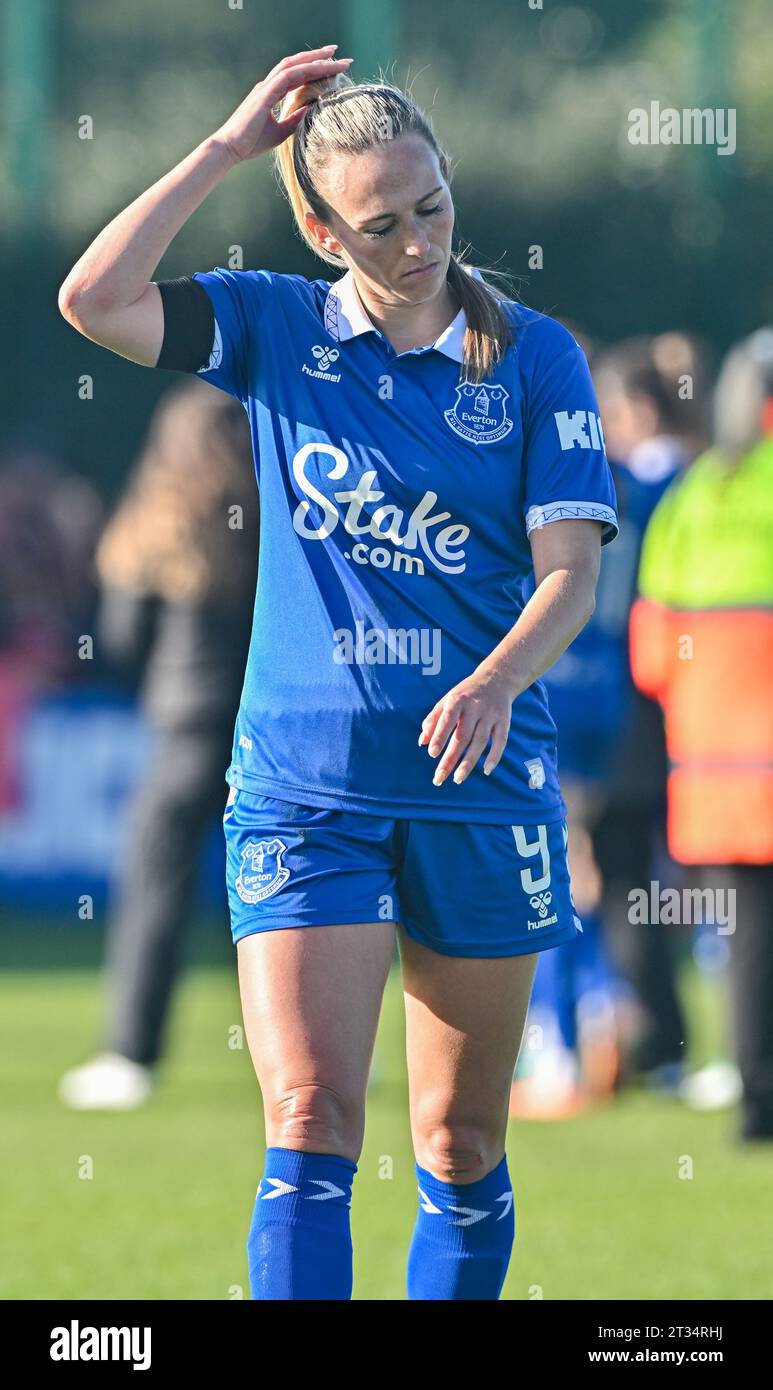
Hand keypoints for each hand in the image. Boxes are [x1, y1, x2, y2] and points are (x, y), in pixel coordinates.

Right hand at [212, 45, 352, 162]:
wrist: (231, 148)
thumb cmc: (252, 143)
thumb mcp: (281, 131)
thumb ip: (295, 118)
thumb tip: (311, 108)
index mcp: (271, 92)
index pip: (296, 75)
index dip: (313, 67)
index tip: (332, 65)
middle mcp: (269, 85)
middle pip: (297, 64)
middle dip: (317, 57)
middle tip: (337, 51)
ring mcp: (266, 87)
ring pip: (294, 66)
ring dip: (315, 59)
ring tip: (334, 55)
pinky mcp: (264, 93)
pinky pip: (287, 76)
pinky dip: (304, 69)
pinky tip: (320, 67)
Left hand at [419, 669, 513, 786]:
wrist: (497, 679)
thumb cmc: (466, 694)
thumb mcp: (447, 700)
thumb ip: (433, 720)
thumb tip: (422, 742)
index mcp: (458, 700)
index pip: (448, 720)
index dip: (440, 737)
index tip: (432, 754)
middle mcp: (475, 707)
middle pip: (463, 736)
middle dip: (451, 758)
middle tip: (439, 778)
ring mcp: (491, 714)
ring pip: (480, 741)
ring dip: (469, 762)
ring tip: (457, 778)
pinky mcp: (504, 721)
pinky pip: (500, 741)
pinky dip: (495, 756)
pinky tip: (486, 771)